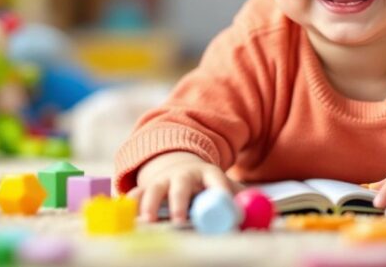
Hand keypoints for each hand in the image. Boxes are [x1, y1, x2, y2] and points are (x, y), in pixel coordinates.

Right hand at [127, 151, 241, 223]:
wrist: (181, 164)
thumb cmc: (207, 184)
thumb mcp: (225, 186)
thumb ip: (240, 200)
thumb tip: (256, 217)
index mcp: (208, 173)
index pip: (216, 179)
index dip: (219, 191)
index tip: (221, 203)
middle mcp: (184, 175)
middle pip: (182, 185)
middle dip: (179, 202)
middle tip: (178, 219)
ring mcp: (163, 180)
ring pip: (154, 189)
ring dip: (150, 204)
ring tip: (148, 220)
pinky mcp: (146, 188)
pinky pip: (136, 194)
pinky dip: (132, 203)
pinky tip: (128, 214)